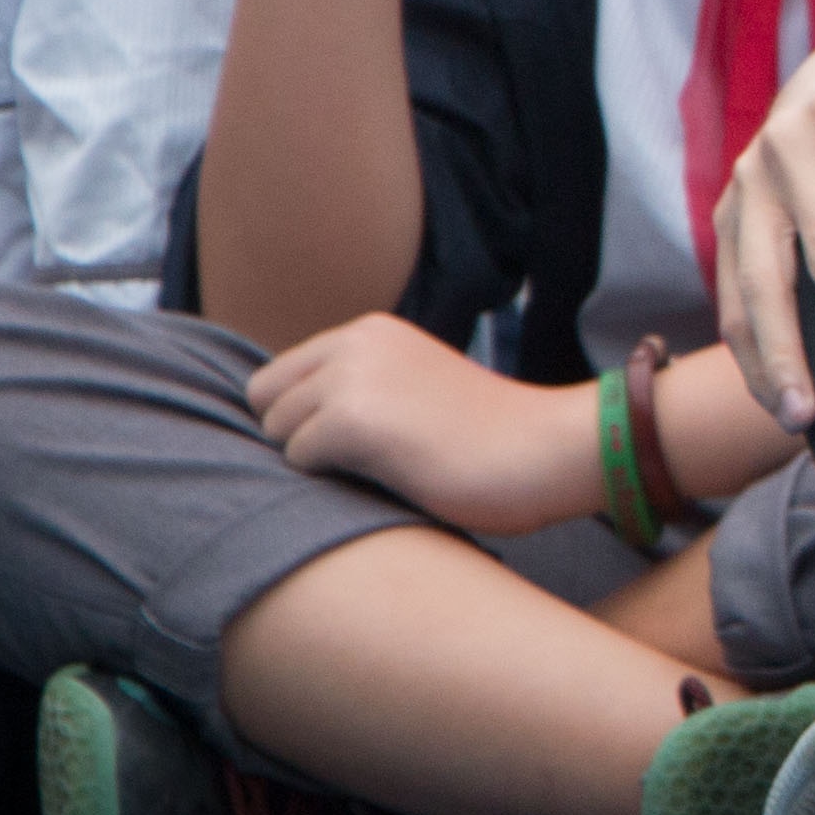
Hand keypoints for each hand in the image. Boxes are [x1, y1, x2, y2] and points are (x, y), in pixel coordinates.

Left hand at [240, 314, 600, 538]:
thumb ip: (362, 391)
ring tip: (376, 472)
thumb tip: (287, 433)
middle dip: (296, 437)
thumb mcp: (415, 389)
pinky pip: (298, 460)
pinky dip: (332, 481)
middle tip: (355, 466)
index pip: (281, 375)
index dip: (301, 418)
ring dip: (315, 462)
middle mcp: (356, 342)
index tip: (346, 448)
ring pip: (277, 432)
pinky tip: (386, 480)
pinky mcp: (355, 418)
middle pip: (266, 400)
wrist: (547, 449)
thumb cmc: (490, 439)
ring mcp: (354, 376)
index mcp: (371, 332)